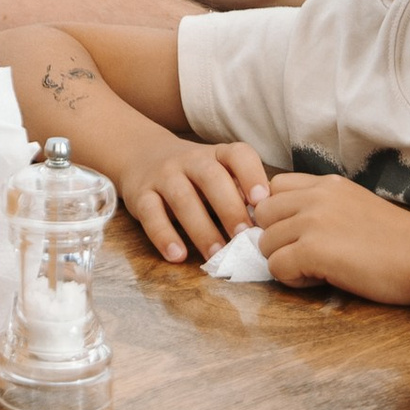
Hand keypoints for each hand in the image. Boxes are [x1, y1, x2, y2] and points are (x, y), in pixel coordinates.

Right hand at [114, 134, 268, 265]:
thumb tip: (269, 223)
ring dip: (201, 229)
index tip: (262, 200)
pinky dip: (164, 236)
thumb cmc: (193, 174)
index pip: (237, 154)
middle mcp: (190, 160)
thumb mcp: (217, 172)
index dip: (252, 174)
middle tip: (244, 236)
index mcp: (216, 154)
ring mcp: (163, 175)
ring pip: (182, 198)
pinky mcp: (140, 195)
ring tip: (216, 255)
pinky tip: (177, 256)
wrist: (140, 153)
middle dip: (229, 208)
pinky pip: (150, 214)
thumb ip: (240, 191)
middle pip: (210, 177)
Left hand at [254, 172, 409, 305]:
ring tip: (317, 270)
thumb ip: (325, 207)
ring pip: (265, 242)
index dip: (280, 214)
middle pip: (263, 213)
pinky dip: (292, 279)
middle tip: (305, 257)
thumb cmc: (399, 243)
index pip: (275, 187)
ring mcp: (312, 221)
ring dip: (284, 260)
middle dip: (277, 238)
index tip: (299, 234)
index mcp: (328, 183)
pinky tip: (321, 280)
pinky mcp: (313, 250)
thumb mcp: (358, 207)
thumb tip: (291, 225)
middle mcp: (316, 195)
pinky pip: (276, 266)